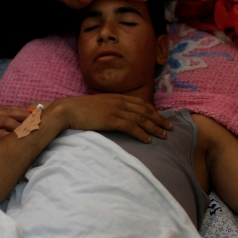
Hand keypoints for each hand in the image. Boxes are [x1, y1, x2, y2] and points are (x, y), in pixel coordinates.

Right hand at [0, 106, 29, 162]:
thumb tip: (18, 129)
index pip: (6, 109)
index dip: (21, 110)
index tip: (34, 114)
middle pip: (7, 112)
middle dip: (23, 115)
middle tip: (36, 120)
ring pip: (4, 120)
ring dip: (18, 124)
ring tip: (29, 129)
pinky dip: (9, 136)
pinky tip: (17, 139)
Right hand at [47, 95, 172, 142]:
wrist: (68, 109)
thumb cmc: (81, 109)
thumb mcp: (99, 105)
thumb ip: (110, 108)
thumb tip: (118, 116)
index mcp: (117, 97)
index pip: (141, 103)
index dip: (154, 111)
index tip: (162, 118)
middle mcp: (119, 102)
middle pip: (145, 111)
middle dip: (159, 119)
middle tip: (170, 128)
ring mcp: (115, 110)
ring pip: (141, 119)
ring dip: (154, 128)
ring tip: (163, 136)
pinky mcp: (110, 120)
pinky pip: (130, 127)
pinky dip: (141, 134)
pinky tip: (148, 140)